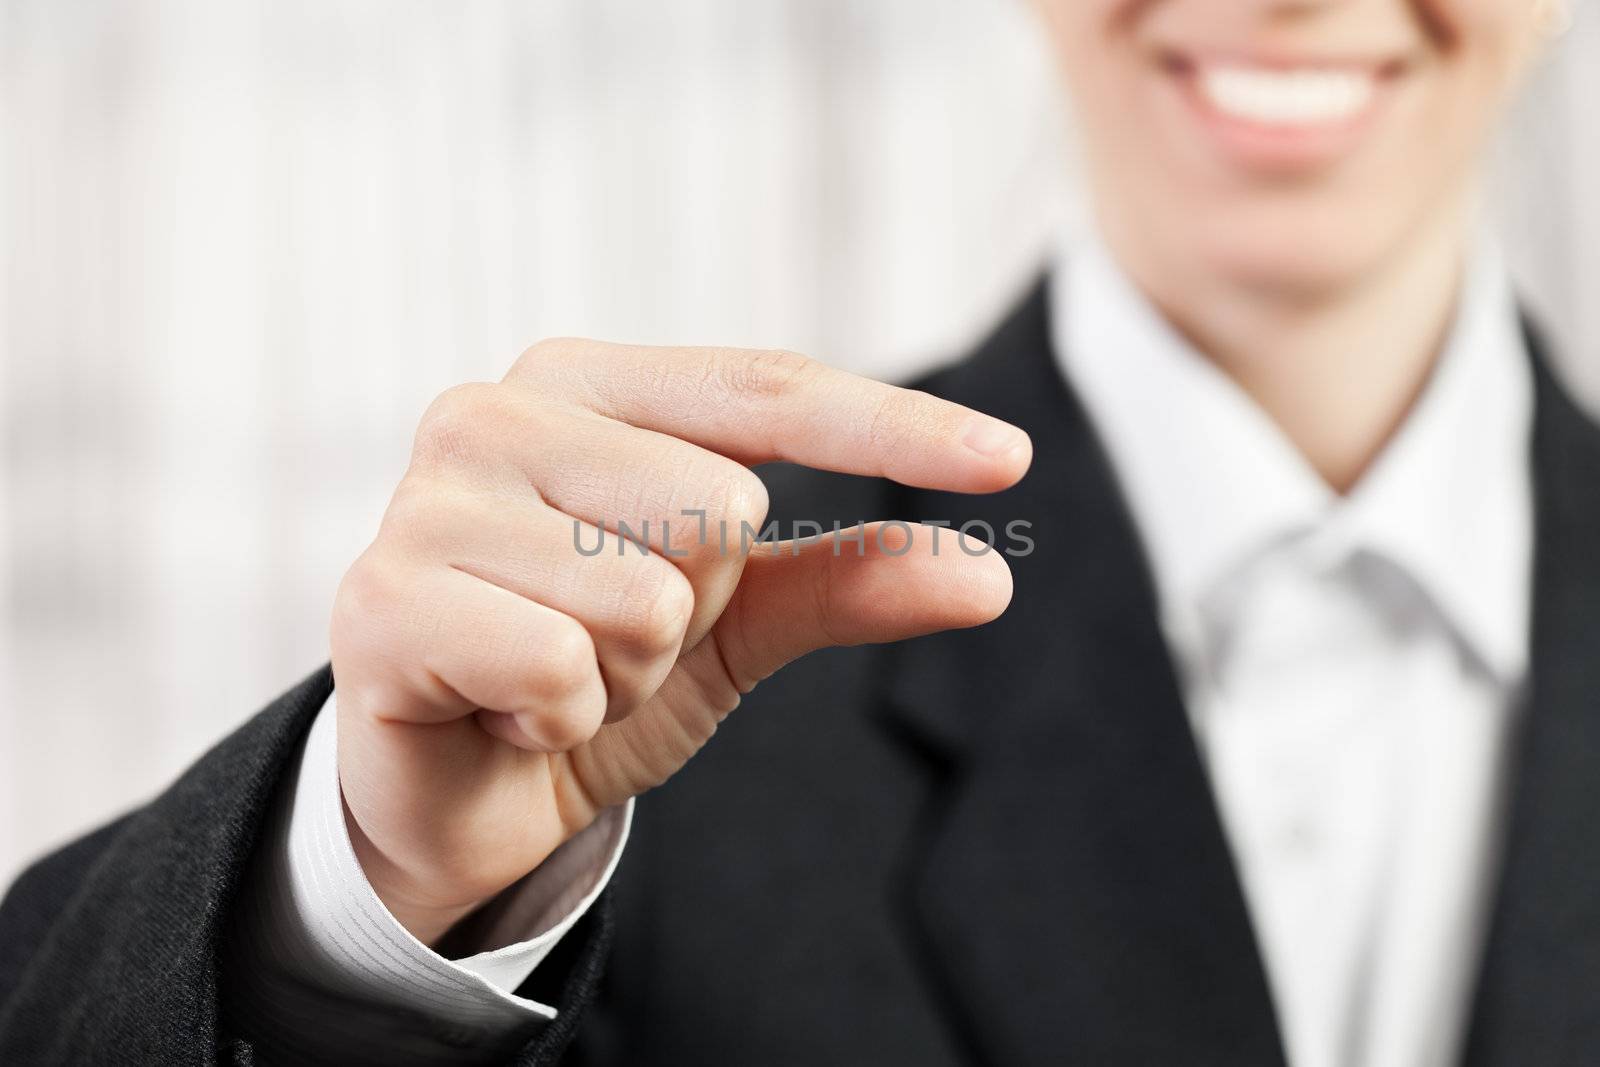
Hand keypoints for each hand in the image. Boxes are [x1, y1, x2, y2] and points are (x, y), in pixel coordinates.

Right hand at [329, 340, 1031, 942]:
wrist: (457, 789)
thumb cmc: (590, 669)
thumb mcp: (737, 622)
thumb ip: (848, 578)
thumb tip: (991, 576)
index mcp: (585, 384)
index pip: (767, 389)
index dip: (893, 425)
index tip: (1011, 461)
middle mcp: (495, 410)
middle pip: (719, 505)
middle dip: (694, 613)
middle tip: (609, 640)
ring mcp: (427, 497)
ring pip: (646, 596)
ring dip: (624, 675)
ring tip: (552, 676)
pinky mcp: (379, 599)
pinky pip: (562, 665)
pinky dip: (560, 718)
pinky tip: (503, 710)